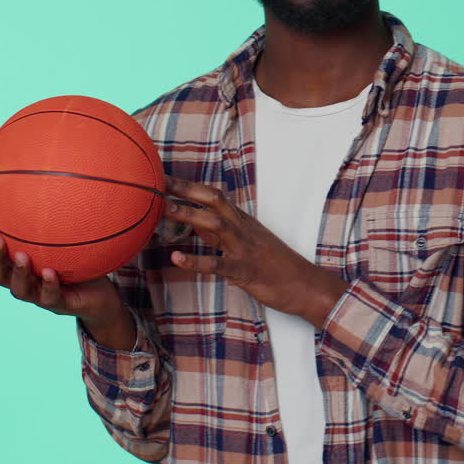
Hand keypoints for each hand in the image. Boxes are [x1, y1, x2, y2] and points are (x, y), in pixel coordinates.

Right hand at [0, 216, 135, 349]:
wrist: (100, 297)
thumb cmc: (79, 263)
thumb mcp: (68, 238)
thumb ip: (57, 217)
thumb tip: (53, 179)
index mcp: (18, 266)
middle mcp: (24, 281)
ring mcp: (39, 296)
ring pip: (20, 289)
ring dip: (18, 273)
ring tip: (21, 257)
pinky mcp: (59, 306)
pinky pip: (51, 298)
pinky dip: (49, 286)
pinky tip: (50, 273)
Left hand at [166, 179, 348, 325]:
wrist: (306, 284)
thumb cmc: (277, 265)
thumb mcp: (249, 243)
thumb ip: (222, 234)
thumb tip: (195, 225)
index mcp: (243, 221)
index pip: (214, 196)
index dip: (190, 186)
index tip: (166, 178)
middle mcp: (243, 229)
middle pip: (214, 201)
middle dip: (186, 190)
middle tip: (158, 183)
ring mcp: (244, 248)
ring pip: (216, 225)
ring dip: (189, 215)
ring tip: (164, 210)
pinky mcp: (245, 270)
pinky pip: (217, 264)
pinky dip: (195, 260)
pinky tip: (176, 258)